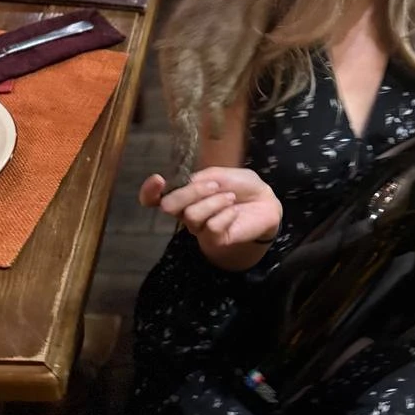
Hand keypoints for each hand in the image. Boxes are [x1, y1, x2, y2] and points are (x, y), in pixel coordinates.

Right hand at [139, 166, 281, 268]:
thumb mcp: (220, 174)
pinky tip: (235, 211)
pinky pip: (211, 227)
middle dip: (191, 192)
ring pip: (192, 215)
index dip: (149, 191)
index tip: (158, 179)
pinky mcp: (214, 240)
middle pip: (170, 206)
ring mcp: (199, 228)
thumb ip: (200, 178)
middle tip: (214, 186)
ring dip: (214, 202)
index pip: (154, 199)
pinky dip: (225, 215)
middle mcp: (186, 213)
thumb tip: (186, 184)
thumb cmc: (241, 186)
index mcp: (184, 195)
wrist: (265, 202)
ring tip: (231, 198)